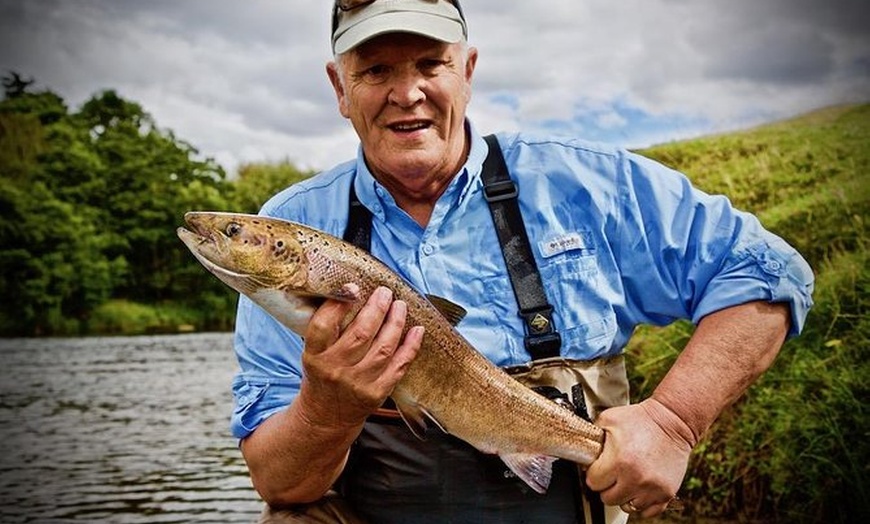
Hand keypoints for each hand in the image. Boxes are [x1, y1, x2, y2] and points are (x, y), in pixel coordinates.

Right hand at [298, 284, 424, 428]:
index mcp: (314, 356)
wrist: (326, 417)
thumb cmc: (322, 375)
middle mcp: (334, 370)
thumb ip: (328, 327)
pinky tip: (417, 330)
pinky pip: (398, 366)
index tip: (354, 287)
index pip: (323, 326)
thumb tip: (350, 290)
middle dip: (377, 308)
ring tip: (400, 306)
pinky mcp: (376, 393)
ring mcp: (357, 383)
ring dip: (395, 323)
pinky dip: (411, 347)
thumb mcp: (313, 352)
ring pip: (383, 348)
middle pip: (360, 334)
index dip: (339, 305)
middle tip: (384, 292)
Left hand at [586, 398, 693, 517]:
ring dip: (624, 494)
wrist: (672, 422)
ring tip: (628, 477)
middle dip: (607, 486)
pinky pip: (647, 512)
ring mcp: (652, 488)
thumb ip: (591, 437)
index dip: (594, 473)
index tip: (600, 467)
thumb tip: (581, 452)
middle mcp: (636, 478)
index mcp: (619, 461)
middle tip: (613, 472)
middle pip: (607, 498)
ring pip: (627, 506)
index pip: (593, 483)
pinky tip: (639, 487)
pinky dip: (641, 502)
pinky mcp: (666, 493)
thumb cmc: (640, 420)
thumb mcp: (608, 420)